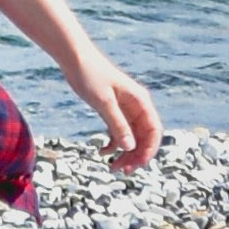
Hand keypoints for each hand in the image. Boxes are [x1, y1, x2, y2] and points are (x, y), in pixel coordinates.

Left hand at [78, 57, 161, 174]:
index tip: (139, 164)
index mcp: (140, 101)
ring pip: (131, 136)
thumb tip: (130, 147)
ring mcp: (125, 108)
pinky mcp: (112, 109)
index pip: (154, 130)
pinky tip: (102, 151)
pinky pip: (118, 131)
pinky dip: (113, 143)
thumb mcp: (104, 102)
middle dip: (136, 155)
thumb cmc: (90, 75)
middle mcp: (136, 106)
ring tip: (112, 167)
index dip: (149, 149)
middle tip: (123, 170)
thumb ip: (118, 124)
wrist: (74, 58)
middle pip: (143, 137)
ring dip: (125, 153)